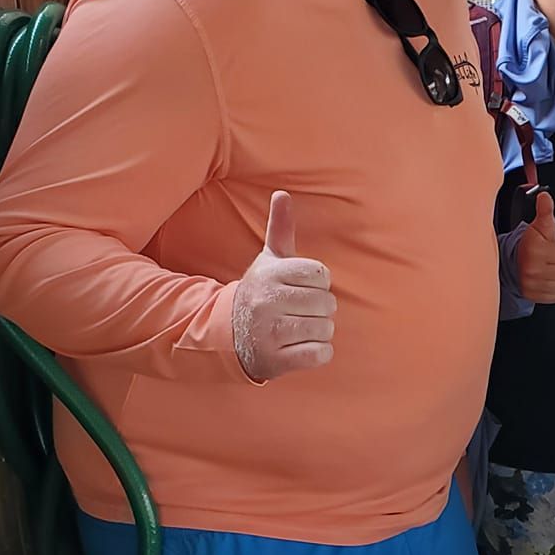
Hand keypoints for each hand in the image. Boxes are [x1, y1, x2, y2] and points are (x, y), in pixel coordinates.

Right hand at [231, 191, 335, 380]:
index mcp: (270, 274)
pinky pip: (320, 355)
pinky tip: (300, 347)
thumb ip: (280, 228)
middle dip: (319, 309)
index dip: (317, 283)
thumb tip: (282, 194)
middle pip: (326, 302)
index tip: (299, 288)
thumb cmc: (260, 293)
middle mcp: (267, 302)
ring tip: (297, 329)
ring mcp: (270, 332)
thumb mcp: (268, 261)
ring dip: (318, 331)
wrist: (229, 335)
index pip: (321, 274)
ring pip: (325, 328)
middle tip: (299, 311)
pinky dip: (317, 353)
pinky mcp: (277, 360)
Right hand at [516, 192, 554, 304]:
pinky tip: (546, 279)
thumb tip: (545, 197)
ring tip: (549, 269)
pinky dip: (554, 289)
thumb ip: (546, 211)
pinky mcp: (533, 296)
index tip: (553, 249)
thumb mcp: (540, 226)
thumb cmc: (530, 244)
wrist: (512, 262)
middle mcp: (533, 269)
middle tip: (552, 260)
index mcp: (536, 250)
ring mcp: (532, 284)